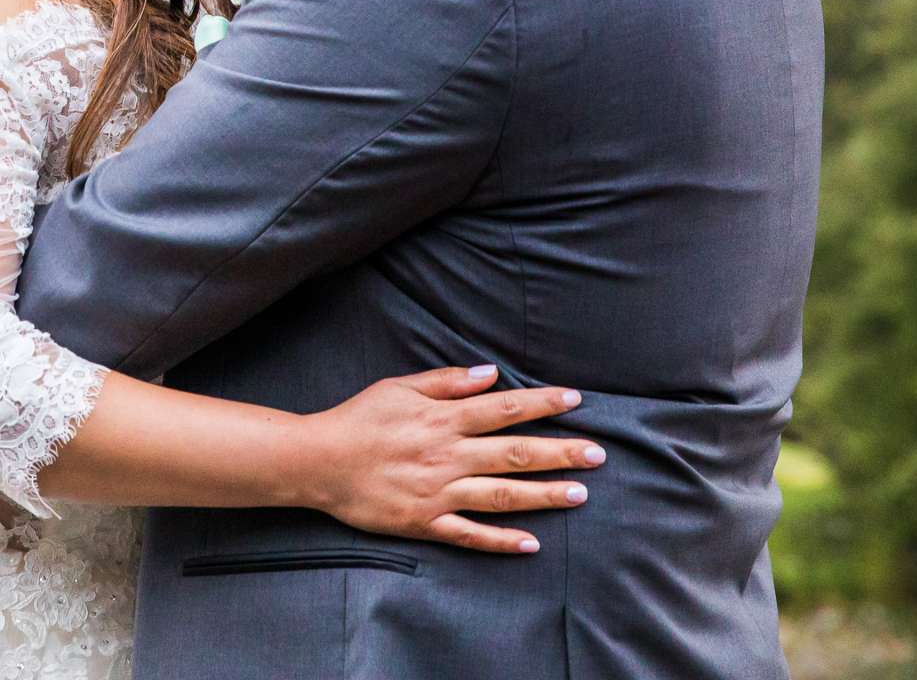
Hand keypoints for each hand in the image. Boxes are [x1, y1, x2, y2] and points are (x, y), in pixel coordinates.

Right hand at [293, 365, 605, 555]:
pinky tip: (532, 543)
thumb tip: (490, 373)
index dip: (541, 403)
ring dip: (544, 494)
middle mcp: (447, 455)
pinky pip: (470, 535)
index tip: (575, 399)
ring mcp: (438, 492)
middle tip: (599, 454)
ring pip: (502, 495)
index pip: (502, 408)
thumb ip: (446, 380)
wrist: (317, 461)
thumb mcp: (398, 386)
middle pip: (514, 453)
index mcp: (442, 418)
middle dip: (560, 452)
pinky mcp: (425, 522)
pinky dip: (501, 540)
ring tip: (579, 493)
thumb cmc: (358, 418)